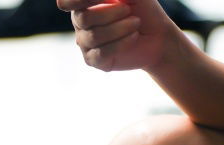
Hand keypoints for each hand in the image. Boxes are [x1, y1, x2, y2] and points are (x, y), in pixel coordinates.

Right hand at [57, 0, 176, 72]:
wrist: (157, 35)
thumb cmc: (142, 9)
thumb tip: (106, 0)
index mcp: (83, 4)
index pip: (66, 2)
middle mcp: (80, 23)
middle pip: (83, 18)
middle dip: (109, 13)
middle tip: (128, 10)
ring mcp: (85, 43)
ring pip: (93, 36)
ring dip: (119, 28)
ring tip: (136, 23)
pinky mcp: (94, 60)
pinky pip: (101, 53)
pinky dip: (121, 43)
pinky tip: (134, 37)